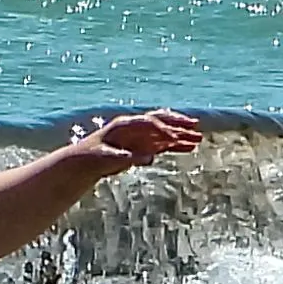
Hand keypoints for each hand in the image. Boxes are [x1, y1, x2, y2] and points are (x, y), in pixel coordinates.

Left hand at [75, 111, 202, 171]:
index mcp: (124, 126)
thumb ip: (126, 157)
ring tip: (198, 139)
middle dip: (177, 124)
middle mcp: (134, 128)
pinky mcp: (142, 146)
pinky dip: (175, 145)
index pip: (148, 123)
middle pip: (160, 121)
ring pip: (164, 133)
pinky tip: (188, 147)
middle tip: (195, 126)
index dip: (161, 130)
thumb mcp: (105, 159)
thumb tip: (149, 158)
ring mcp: (139, 136)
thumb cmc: (91, 158)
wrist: (84, 162)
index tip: (173, 139)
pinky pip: (162, 144)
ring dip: (181, 135)